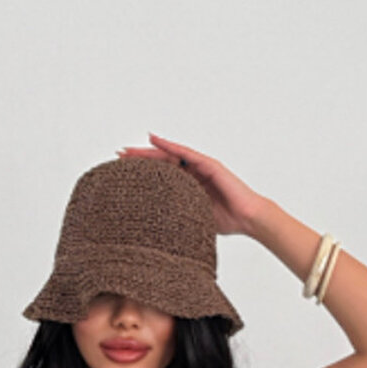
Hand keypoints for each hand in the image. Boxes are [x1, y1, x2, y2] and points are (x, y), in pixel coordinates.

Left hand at [115, 132, 263, 236]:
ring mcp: (201, 166)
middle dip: (140, 158)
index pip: (161, 175)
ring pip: (170, 154)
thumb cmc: (226, 221)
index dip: (142, 172)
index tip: (121, 171)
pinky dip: (169, 144)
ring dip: (149, 150)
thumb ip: (178, 214)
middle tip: (118, 155)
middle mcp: (192, 172)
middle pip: (161, 162)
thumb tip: (154, 229)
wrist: (248, 219)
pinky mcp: (209, 164)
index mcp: (188, 185)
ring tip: (129, 149)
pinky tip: (154, 139)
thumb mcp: (193, 217)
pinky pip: (185, 152)